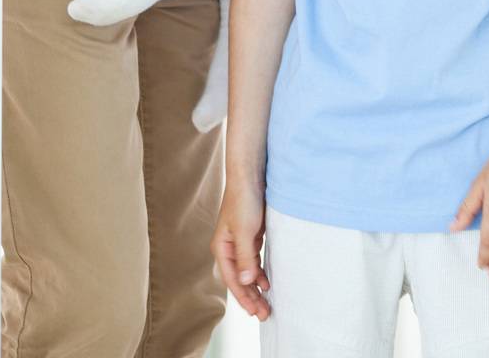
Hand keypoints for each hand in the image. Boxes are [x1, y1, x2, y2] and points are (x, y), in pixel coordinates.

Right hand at [211, 179, 270, 319]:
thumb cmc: (244, 200)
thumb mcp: (245, 230)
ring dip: (256, 288)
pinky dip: (260, 272)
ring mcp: (239, 242)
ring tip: (266, 304)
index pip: (232, 280)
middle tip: (264, 314)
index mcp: (221, 248)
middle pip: (239, 279)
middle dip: (251, 298)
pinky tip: (267, 282)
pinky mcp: (251, 235)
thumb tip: (246, 282)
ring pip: (247, 272)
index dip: (243, 298)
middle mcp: (228, 247)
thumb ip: (245, 257)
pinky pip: (254, 261)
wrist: (251, 174)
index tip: (255, 312)